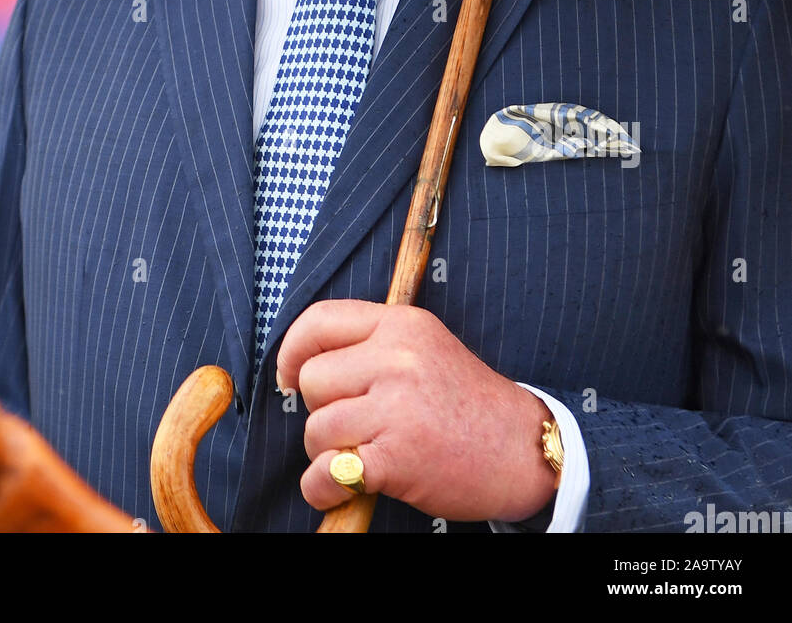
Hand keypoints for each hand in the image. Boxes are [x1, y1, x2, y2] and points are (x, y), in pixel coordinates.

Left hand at [276, 300, 557, 522]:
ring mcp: (397, 407)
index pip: (319, 321)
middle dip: (320, 408)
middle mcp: (396, 358)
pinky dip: (324, 488)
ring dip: (326, 452)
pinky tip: (344, 487)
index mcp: (400, 325)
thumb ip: (373, 345)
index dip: (292, 350)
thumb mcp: (424, 348)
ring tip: (359, 454)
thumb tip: (303, 363)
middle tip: (351, 423)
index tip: (288, 375)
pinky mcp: (398, 457)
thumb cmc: (466, 402)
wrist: (522, 448)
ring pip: (316, 429)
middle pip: (312, 380)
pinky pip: (328, 473)